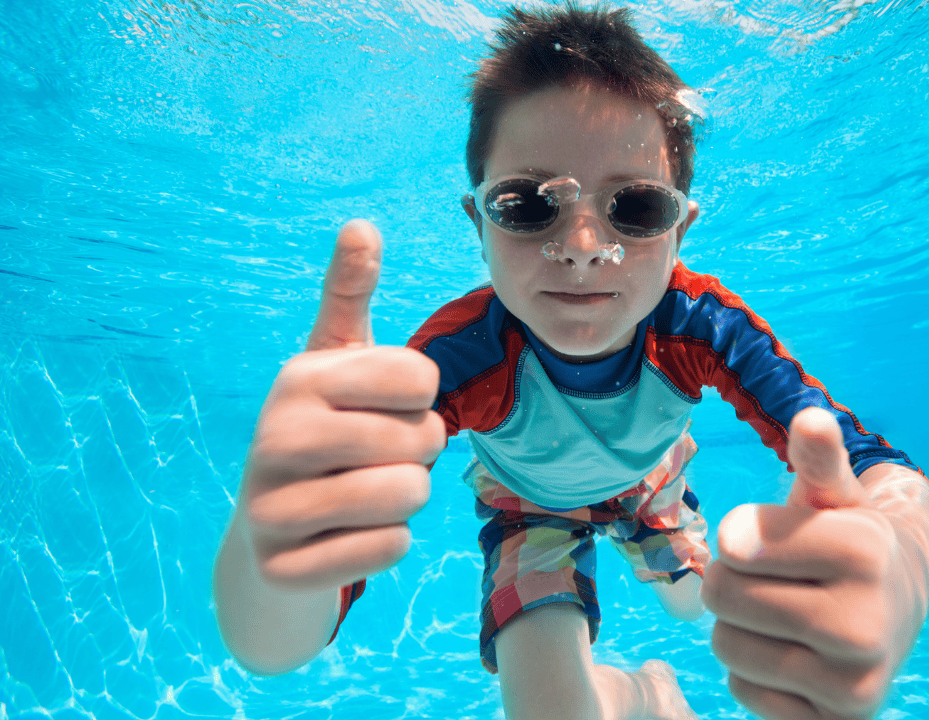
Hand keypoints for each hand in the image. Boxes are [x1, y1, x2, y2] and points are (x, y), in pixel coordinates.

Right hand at [239, 219, 445, 591]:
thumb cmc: (326, 431)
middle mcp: (275, 436)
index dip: (421, 399)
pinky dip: (387, 545)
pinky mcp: (281, 566)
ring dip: (406, 500)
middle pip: (424, 439)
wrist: (270, 533)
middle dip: (420, 454)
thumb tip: (360, 224)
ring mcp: (271, 507)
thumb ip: (350, 295)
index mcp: (299, 377)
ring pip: (409, 496)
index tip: (383, 408)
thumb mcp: (335, 361)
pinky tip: (348, 535)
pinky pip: (390, 550)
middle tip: (377, 458)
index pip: (422, 378)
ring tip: (365, 493)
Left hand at [702, 407, 924, 719]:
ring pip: (725, 647)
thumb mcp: (835, 495)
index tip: (766, 537)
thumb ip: (818, 459)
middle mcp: (867, 622)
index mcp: (866, 551)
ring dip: (737, 627)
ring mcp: (855, 682)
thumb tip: (810, 419)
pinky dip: (753, 671)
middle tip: (770, 578)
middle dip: (732, 580)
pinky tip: (792, 653)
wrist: (900, 606)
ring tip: (779, 615)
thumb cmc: (848, 540)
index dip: (738, 536)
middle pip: (722, 596)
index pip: (734, 543)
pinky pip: (742, 690)